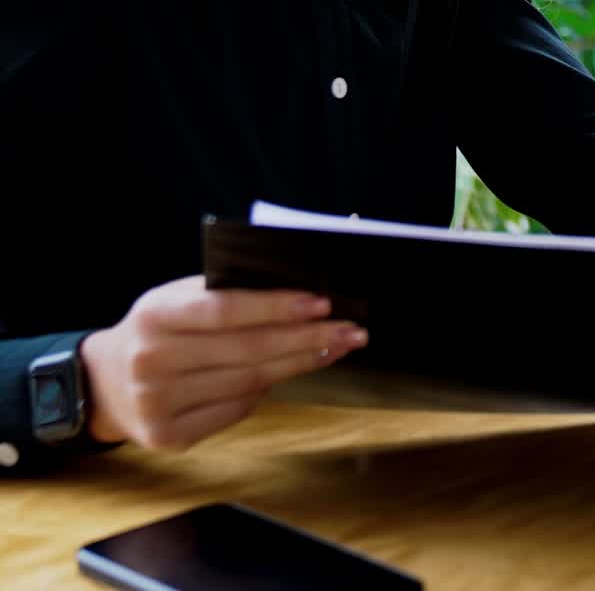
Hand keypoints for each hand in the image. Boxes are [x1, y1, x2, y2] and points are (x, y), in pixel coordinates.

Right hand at [79, 275, 368, 450]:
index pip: (226, 310)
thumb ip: (227, 293)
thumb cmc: (161, 326)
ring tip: (336, 348)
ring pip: (249, 383)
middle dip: (307, 339)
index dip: (277, 307)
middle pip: (247, 350)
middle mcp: (151, 361)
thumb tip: (300, 293)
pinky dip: (267, 389)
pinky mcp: (169, 438)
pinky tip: (290, 372)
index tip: (323, 303)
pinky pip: (237, 410)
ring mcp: (157, 405)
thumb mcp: (179, 297)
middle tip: (351, 330)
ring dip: (299, 364)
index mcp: (155, 315)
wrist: (106, 381)